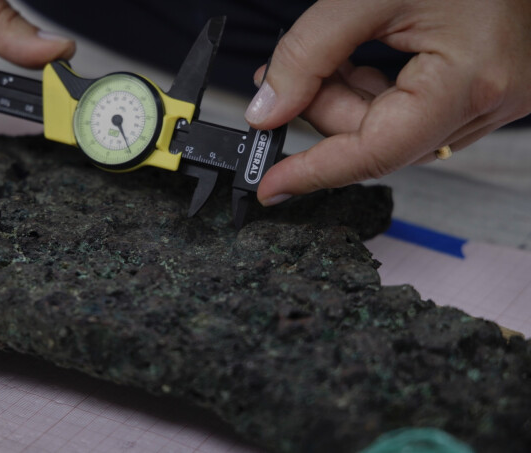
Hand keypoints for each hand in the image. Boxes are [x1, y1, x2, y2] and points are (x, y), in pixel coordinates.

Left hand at [244, 0, 530, 205]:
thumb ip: (308, 53)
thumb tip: (268, 110)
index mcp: (468, 82)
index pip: (374, 154)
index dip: (314, 172)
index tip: (272, 186)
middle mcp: (488, 102)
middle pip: (377, 141)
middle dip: (322, 110)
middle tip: (281, 78)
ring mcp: (492, 99)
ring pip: (392, 130)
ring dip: (345, 99)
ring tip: (321, 56)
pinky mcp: (486, 89)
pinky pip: (414, 113)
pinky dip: (374, 93)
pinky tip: (353, 60)